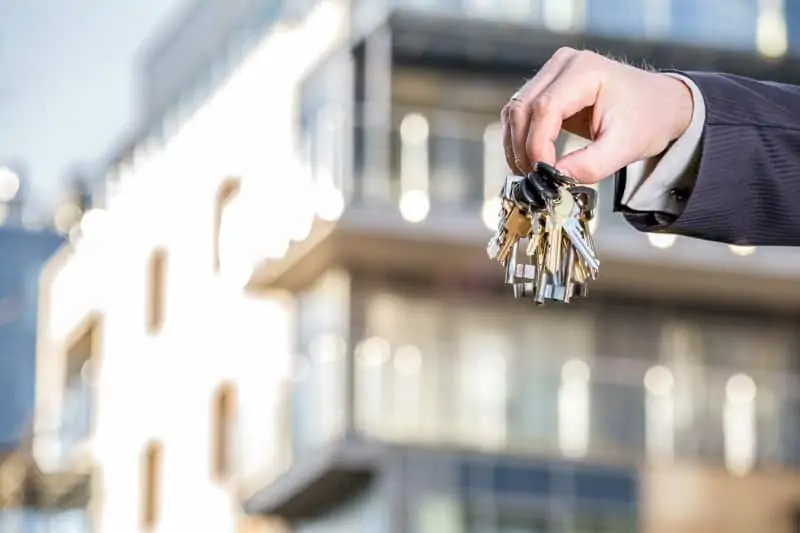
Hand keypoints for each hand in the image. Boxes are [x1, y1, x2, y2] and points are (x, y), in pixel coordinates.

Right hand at [501, 47, 693, 182]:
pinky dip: (520, 140)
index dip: (537, 145)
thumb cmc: (649, 118)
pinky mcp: (546, 87)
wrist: (660, 104)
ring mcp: (551, 73)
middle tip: (535, 179)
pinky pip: (520, 114)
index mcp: (584, 71)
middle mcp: (562, 64)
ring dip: (516, 146)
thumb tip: (554, 178)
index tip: (544, 174)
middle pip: (522, 108)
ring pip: (514, 111)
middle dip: (523, 149)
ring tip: (532, 173)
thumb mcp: (625, 147)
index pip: (545, 108)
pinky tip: (531, 160)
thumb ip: (590, 165)